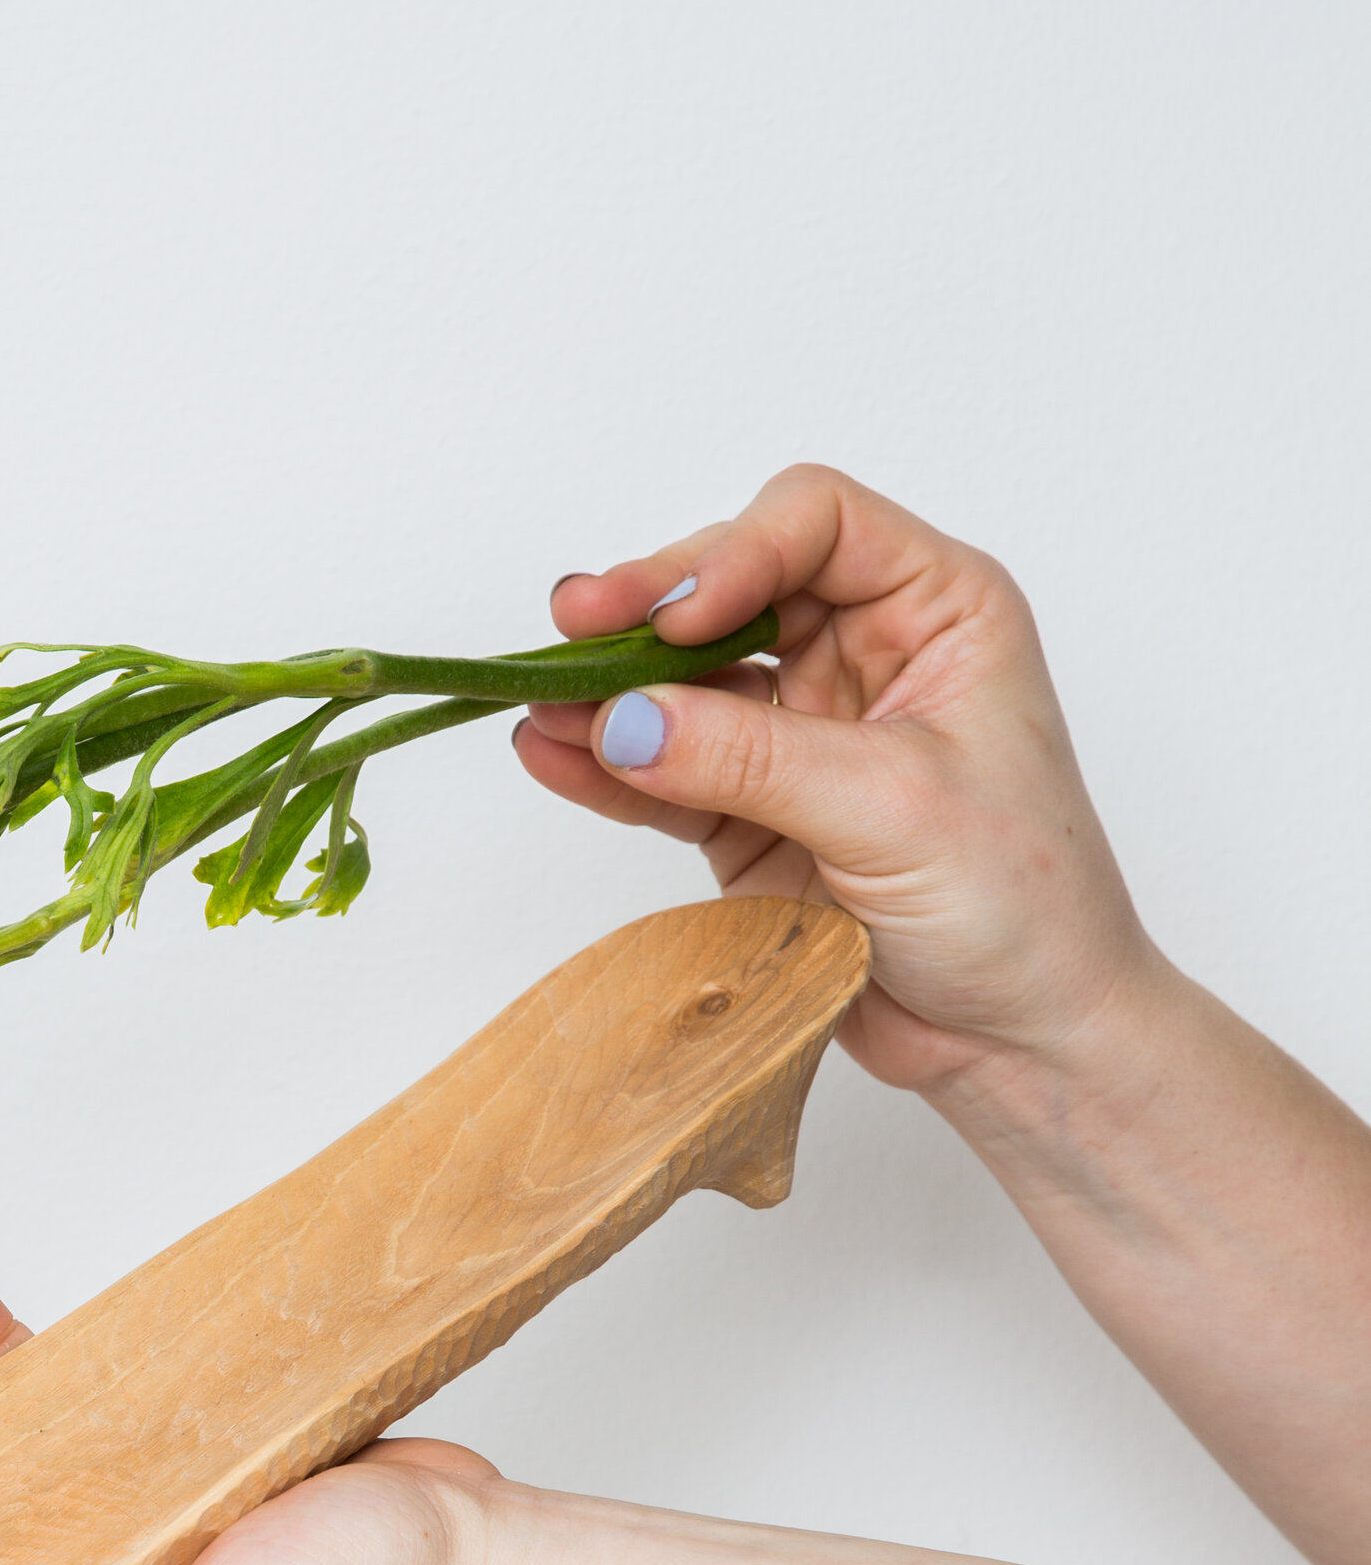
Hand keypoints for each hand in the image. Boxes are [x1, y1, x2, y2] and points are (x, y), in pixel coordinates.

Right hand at [517, 461, 1154, 1098]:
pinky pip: (664, 772)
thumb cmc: (1024, 903)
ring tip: (541, 701)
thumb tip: (622, 721)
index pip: (816, 526)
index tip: (683, 620)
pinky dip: (606, 765)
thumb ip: (753, 759)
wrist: (1024, 1038)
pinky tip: (551, 754)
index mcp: (936, 611)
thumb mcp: (894, 808)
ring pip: (684, 681)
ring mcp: (801, 735)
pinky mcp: (753, 815)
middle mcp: (865, 655)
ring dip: (611, 688)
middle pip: (731, 589)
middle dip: (649, 611)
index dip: (737, 553)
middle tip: (573, 628)